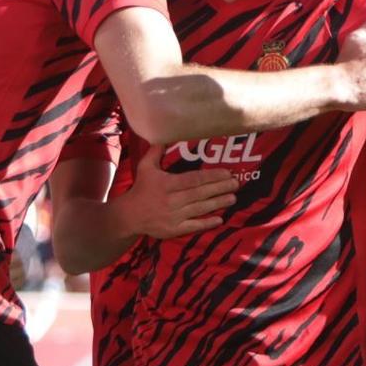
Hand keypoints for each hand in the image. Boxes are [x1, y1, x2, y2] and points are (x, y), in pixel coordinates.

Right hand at [115, 159, 237, 240]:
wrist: (129, 216)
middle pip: (200, 193)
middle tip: (236, 183)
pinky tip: (219, 219)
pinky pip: (193, 226)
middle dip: (220, 188)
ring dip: (217, 203)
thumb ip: (156, 151)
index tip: (227, 173)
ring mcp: (174, 216)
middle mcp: (172, 200)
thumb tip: (163, 135)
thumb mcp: (145, 167)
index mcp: (167, 184)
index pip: (193, 179)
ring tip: (232, 198)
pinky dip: (206, 223)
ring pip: (200, 208)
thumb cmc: (141, 188)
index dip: (211, 176)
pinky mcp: (174, 230)